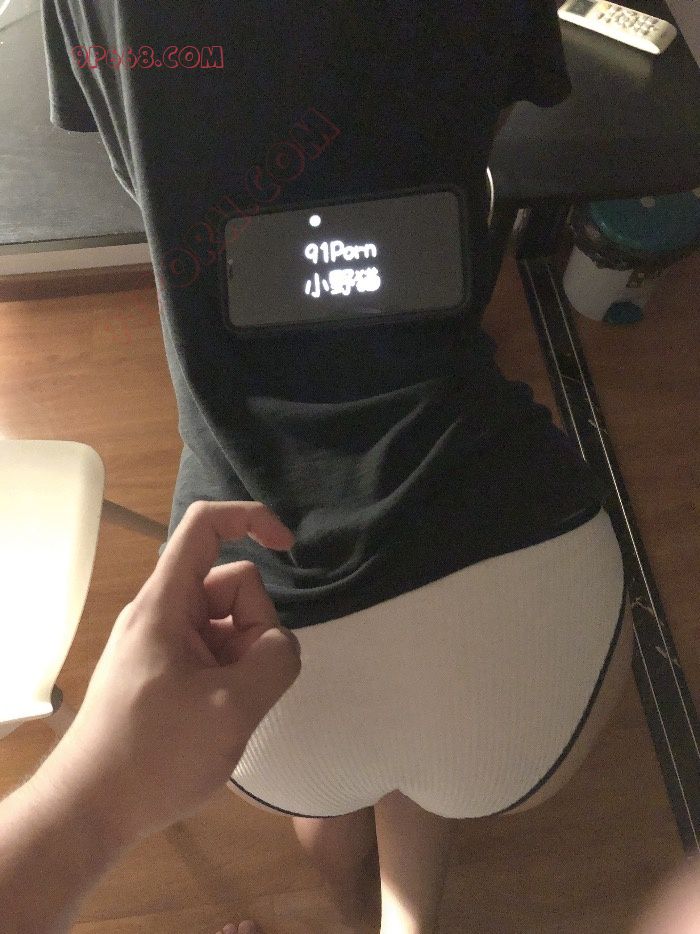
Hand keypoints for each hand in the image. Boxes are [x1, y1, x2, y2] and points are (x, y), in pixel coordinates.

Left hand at [31, 500, 300, 849]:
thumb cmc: (153, 756)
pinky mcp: (166, 675)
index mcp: (165, 604)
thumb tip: (282, 646)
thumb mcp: (231, 709)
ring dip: (246, 660)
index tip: (289, 547)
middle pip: (232, 587)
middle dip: (257, 628)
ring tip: (230, 711)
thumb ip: (275, 661)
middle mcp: (163, 614)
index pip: (205, 527)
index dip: (250, 519)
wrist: (89, 812)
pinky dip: (233, 677)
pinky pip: (216, 655)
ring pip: (229, 626)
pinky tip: (222, 719)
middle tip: (244, 686)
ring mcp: (164, 646)